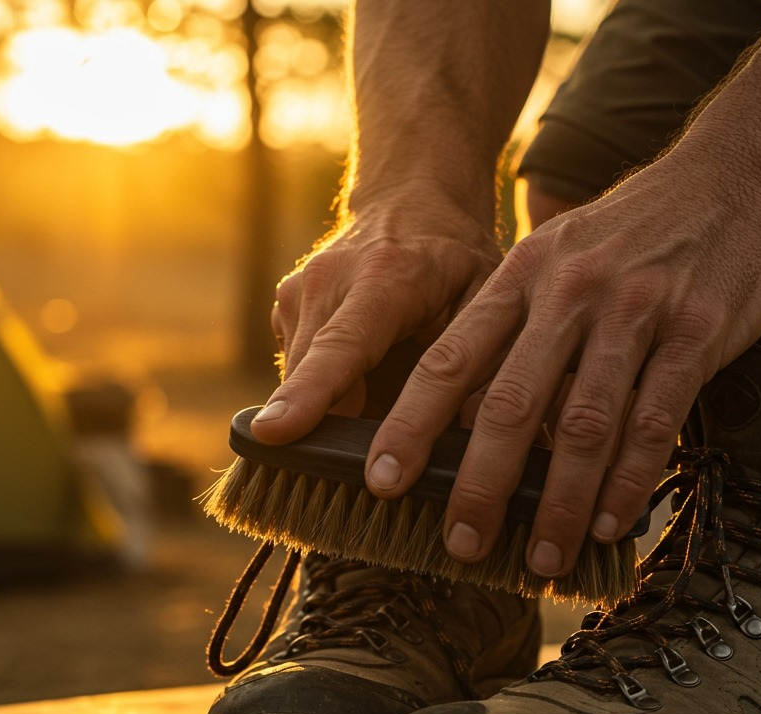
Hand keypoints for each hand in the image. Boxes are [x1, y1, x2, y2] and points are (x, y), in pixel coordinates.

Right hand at [250, 198, 502, 443]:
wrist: (410, 200)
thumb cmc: (455, 260)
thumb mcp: (487, 302)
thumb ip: (475, 365)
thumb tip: (469, 440)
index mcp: (384, 279)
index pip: (340, 347)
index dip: (309, 395)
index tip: (273, 433)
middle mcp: (326, 282)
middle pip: (307, 377)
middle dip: (328, 430)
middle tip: (375, 466)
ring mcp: (295, 294)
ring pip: (299, 383)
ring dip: (334, 411)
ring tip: (383, 393)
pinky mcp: (282, 311)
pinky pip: (297, 374)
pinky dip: (326, 391)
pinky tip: (364, 371)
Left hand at [364, 150, 760, 578]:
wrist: (732, 181)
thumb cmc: (624, 238)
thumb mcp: (550, 262)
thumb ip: (507, 333)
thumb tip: (458, 421)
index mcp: (518, 278)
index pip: (448, 360)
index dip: (410, 426)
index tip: (381, 482)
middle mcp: (567, 293)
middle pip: (508, 405)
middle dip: (480, 485)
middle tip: (463, 544)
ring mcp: (632, 311)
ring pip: (582, 424)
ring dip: (557, 503)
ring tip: (541, 559)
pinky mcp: (694, 332)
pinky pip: (654, 420)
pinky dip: (628, 480)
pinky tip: (608, 523)